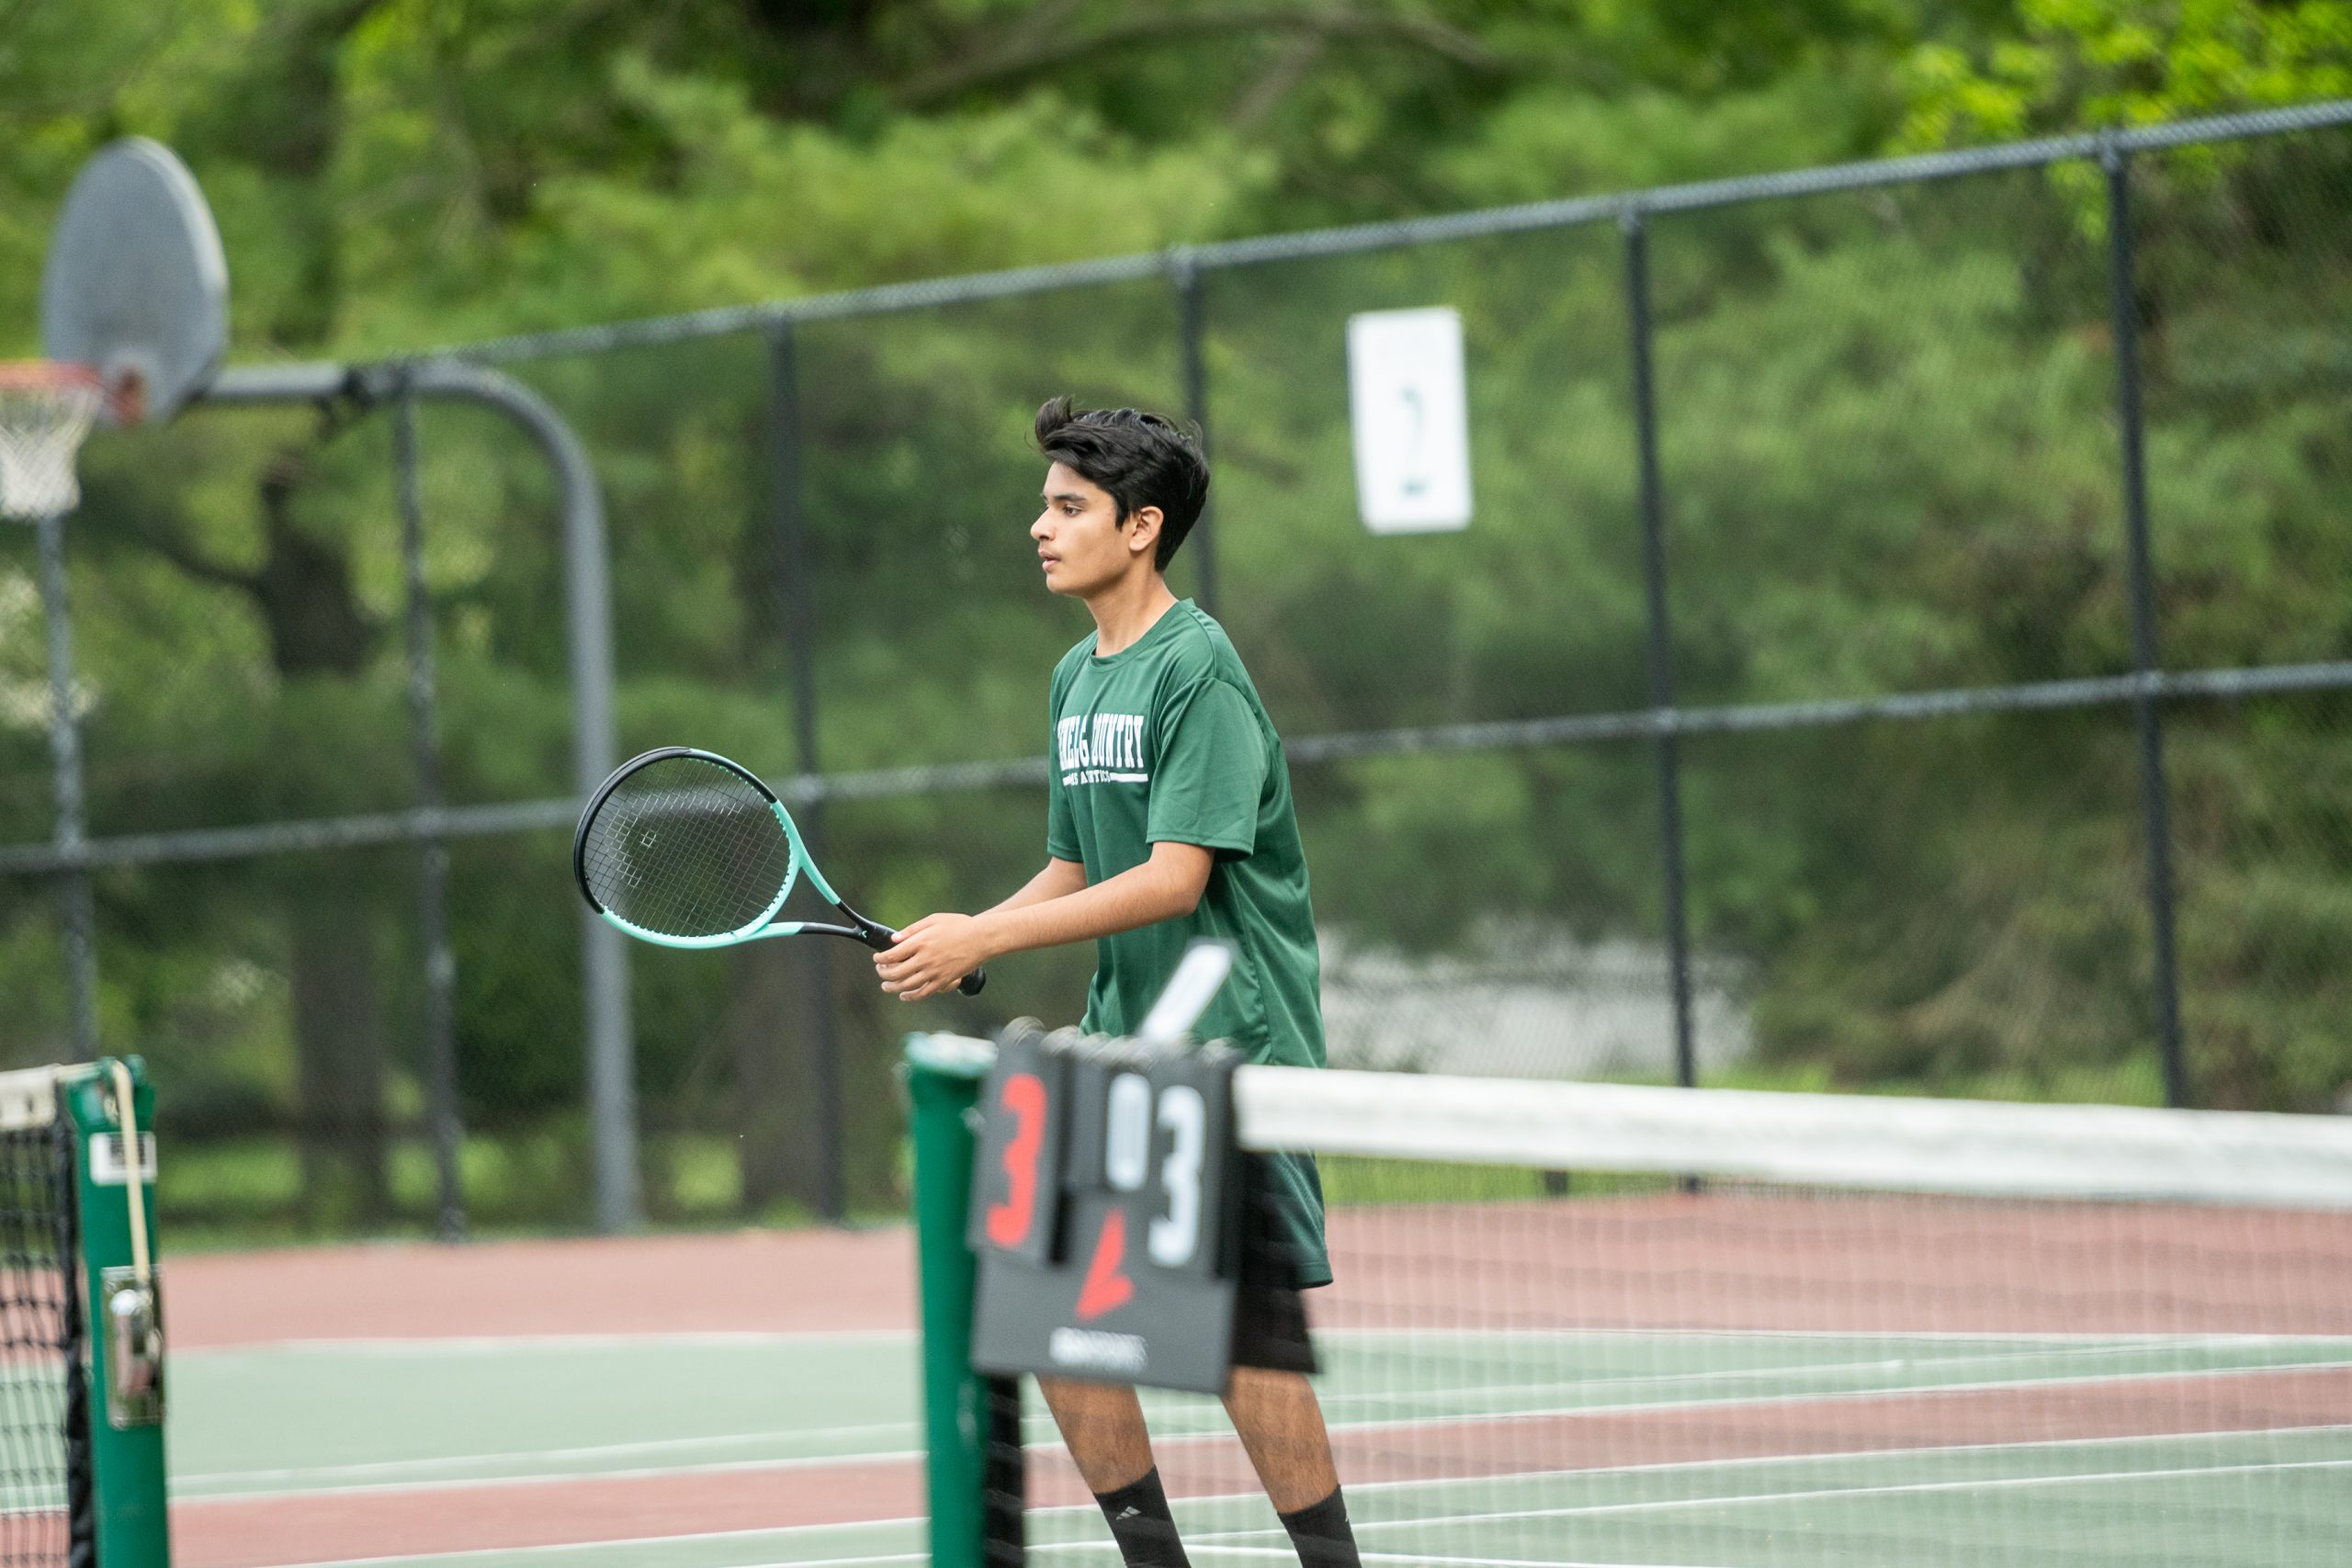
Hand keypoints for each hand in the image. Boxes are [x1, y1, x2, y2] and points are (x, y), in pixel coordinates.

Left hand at [874, 912, 993, 1001]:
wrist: (982, 938)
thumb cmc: (960, 925)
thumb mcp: (934, 920)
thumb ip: (912, 930)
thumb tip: (894, 940)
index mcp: (920, 942)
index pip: (892, 955)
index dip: (880, 958)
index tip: (877, 958)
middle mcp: (925, 959)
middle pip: (895, 972)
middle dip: (883, 973)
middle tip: (880, 970)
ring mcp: (934, 972)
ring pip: (906, 985)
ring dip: (891, 987)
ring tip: (886, 986)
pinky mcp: (944, 981)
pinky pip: (923, 993)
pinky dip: (910, 997)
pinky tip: (904, 996)